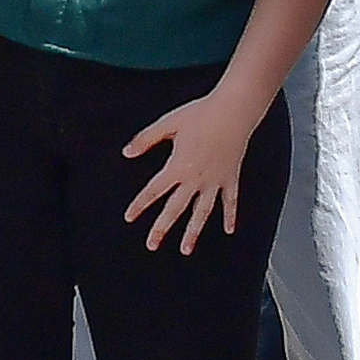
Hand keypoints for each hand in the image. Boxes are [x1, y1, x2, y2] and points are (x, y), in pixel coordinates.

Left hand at [118, 90, 263, 253]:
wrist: (233, 110)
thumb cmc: (201, 114)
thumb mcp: (168, 124)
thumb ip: (146, 139)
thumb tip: (126, 153)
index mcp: (178, 166)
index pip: (154, 190)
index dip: (140, 204)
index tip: (129, 217)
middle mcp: (195, 178)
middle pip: (175, 208)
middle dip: (162, 228)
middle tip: (151, 244)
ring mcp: (215, 180)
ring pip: (202, 212)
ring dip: (193, 232)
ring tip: (185, 249)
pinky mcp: (230, 177)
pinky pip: (230, 201)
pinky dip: (230, 215)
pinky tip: (229, 230)